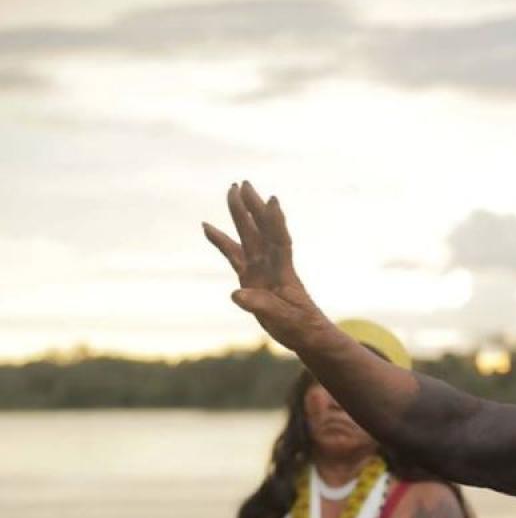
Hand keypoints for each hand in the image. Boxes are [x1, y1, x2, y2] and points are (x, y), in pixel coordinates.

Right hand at [203, 181, 329, 351]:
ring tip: (231, 191)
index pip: (280, 241)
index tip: (272, 200)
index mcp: (284, 272)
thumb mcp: (284, 318)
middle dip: (253, 207)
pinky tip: (207, 227)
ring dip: (240, 214)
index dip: (276, 222)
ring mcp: (260, 268)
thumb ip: (262, 305)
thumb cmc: (300, 326)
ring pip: (248, 235)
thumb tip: (236, 294)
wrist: (305, 333)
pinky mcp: (250, 277)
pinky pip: (232, 254)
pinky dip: (221, 240)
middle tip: (243, 183)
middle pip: (261, 230)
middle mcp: (272, 264)